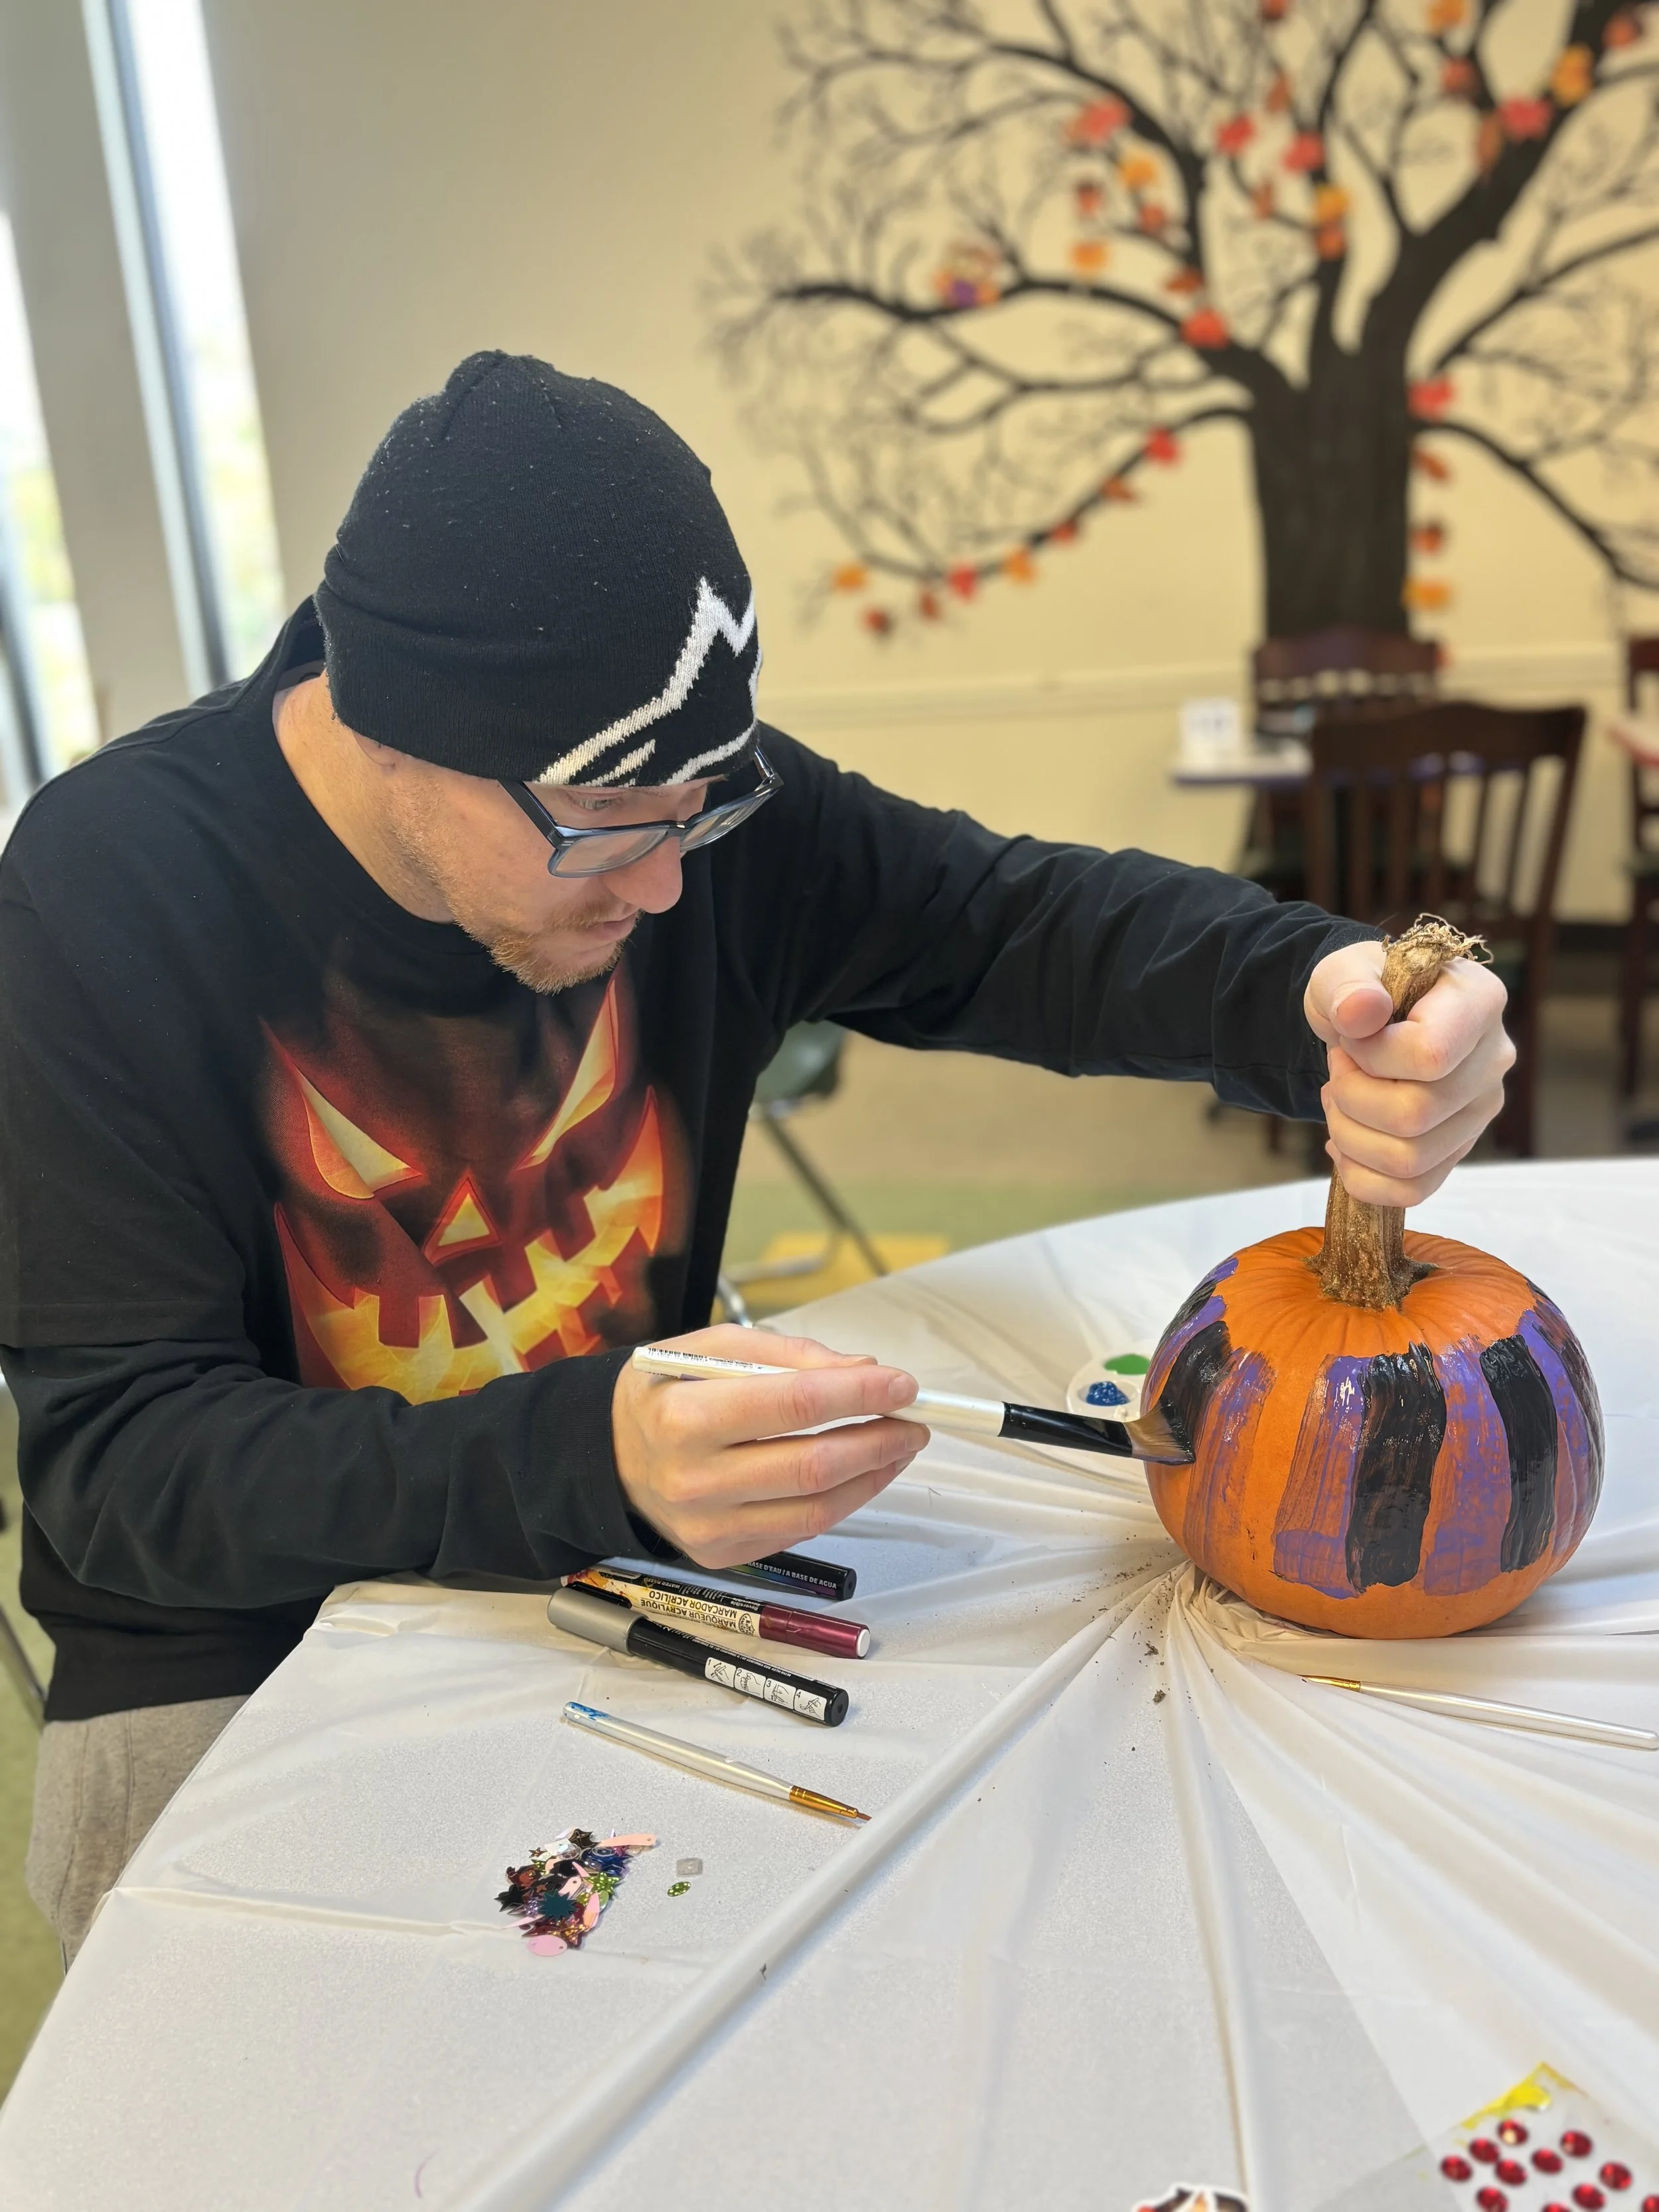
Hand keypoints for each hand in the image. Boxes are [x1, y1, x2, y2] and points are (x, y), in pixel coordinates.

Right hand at [611, 1324, 924, 1567]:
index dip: (859, 1393)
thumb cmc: (668, 1391)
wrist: (611, 1454)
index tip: (903, 1383)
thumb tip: (864, 1369)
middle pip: (813, 1464)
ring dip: (873, 1474)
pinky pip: (801, 1531)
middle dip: (878, 1439)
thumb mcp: (713, 1348)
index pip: (795, 1404)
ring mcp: (707, 1526)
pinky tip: (863, 1473)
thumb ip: (789, 1355)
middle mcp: (693, 1479)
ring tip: (899, 1445)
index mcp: (684, 1416)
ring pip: (817, 1508)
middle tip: (914, 1419)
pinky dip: (844, 1501)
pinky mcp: (721, 1554)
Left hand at [1304, 940, 1513, 1206]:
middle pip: (1416, 1115)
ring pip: (1409, 1159)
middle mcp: (1494, 1060)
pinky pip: (1412, 1190)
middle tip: (1337, 1071)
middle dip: (1351, 1098)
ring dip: (1350, 1136)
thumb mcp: (1341, 972)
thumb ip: (1347, 984)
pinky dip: (1363, 1175)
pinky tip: (1344, 1143)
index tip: (1350, 1037)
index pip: (1430, 1055)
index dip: (1371, 1057)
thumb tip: (1361, 1010)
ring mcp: (1480, 1111)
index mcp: (1479, 1002)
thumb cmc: (1360, 991)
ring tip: (1338, 1101)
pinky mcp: (1458, 1149)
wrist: (1363, 1022)